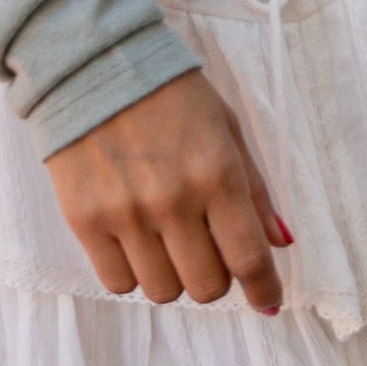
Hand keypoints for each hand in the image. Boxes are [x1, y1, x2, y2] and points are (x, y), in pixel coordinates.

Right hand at [47, 72, 291, 314]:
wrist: (91, 64)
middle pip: (206, 286)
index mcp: (217, 175)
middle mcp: (174, 201)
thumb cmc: (169, 93)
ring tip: (166, 242)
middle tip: (207, 252)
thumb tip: (281, 242)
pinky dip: (132, 273)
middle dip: (216, 278)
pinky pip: (117, 281)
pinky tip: (134, 243)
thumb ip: (255, 190)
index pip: (249, 258)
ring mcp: (126, 214)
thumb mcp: (226, 128)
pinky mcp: (84, 220)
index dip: (264, 289)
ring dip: (173, 276)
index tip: (268, 301)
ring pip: (163, 290)